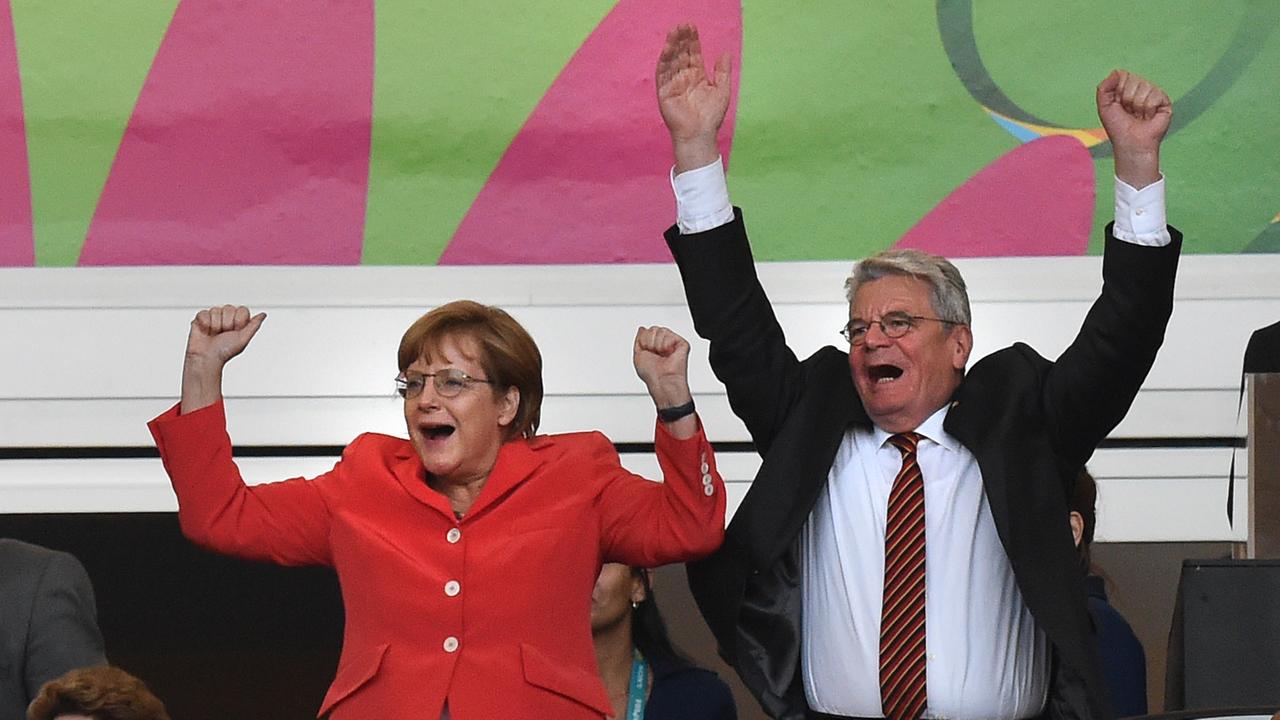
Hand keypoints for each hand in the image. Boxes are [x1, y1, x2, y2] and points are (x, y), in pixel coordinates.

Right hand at [185, 305, 265, 367]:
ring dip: (215, 325)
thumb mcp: (243, 339)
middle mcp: (226, 317)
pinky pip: (204, 312)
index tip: (236, 331)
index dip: (239, 321)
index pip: (242, 310)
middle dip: (226, 324)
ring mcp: (213, 316)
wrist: (207, 358)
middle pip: (229, 308)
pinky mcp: (200, 318)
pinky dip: (205, 324)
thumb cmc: (225, 351)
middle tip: (223, 334)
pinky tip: (205, 332)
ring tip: (214, 334)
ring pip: (216, 310)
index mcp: (238, 321)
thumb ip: (254, 325)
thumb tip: (263, 314)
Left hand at [633, 325, 691, 408]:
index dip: (644, 341)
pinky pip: (670, 335)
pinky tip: (669, 354)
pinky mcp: (682, 344)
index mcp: (654, 345)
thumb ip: (639, 339)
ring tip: (662, 355)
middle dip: (650, 342)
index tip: (647, 353)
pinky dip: (666, 345)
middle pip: (653, 329)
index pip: (647, 331)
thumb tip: (642, 328)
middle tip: (655, 354)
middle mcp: (663, 343)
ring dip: (657, 345)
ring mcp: (673, 343)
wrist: (661, 381)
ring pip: (661, 330)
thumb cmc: (651, 374)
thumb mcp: (638, 355)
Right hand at [656, 24, 731, 172]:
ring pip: (671, 61)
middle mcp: (683, 78)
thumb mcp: (721, 90)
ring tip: (674, 31)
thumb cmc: (711, 116)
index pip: (693, 54)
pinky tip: (667, 48)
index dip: (692, 41)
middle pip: (681, 54)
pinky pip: (662, 73)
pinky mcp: (664, 92)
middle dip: (681, 39)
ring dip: (672, 46)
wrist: (700, 134)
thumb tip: (725, 52)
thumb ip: (722, 71)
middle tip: (683, 25)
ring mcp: (673, 84)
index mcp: (696, 76)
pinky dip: (664, 60)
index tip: (691, 27)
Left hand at [1096, 70, 1170, 187]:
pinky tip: (1149, 117)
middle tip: (1129, 112)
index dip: (1118, 90)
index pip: (1123, 75)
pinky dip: (1149, 108)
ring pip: (1144, 87)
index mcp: (1126, 88)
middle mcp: (1140, 89)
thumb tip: (1116, 71)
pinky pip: (1155, 94)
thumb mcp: (1104, 107)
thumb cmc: (1118, 127)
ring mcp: (1153, 94)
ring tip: (1139, 116)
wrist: (1131, 143)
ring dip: (1138, 105)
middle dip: (1127, 98)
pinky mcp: (1164, 101)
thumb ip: (1104, 88)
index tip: (1118, 105)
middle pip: (1134, 80)